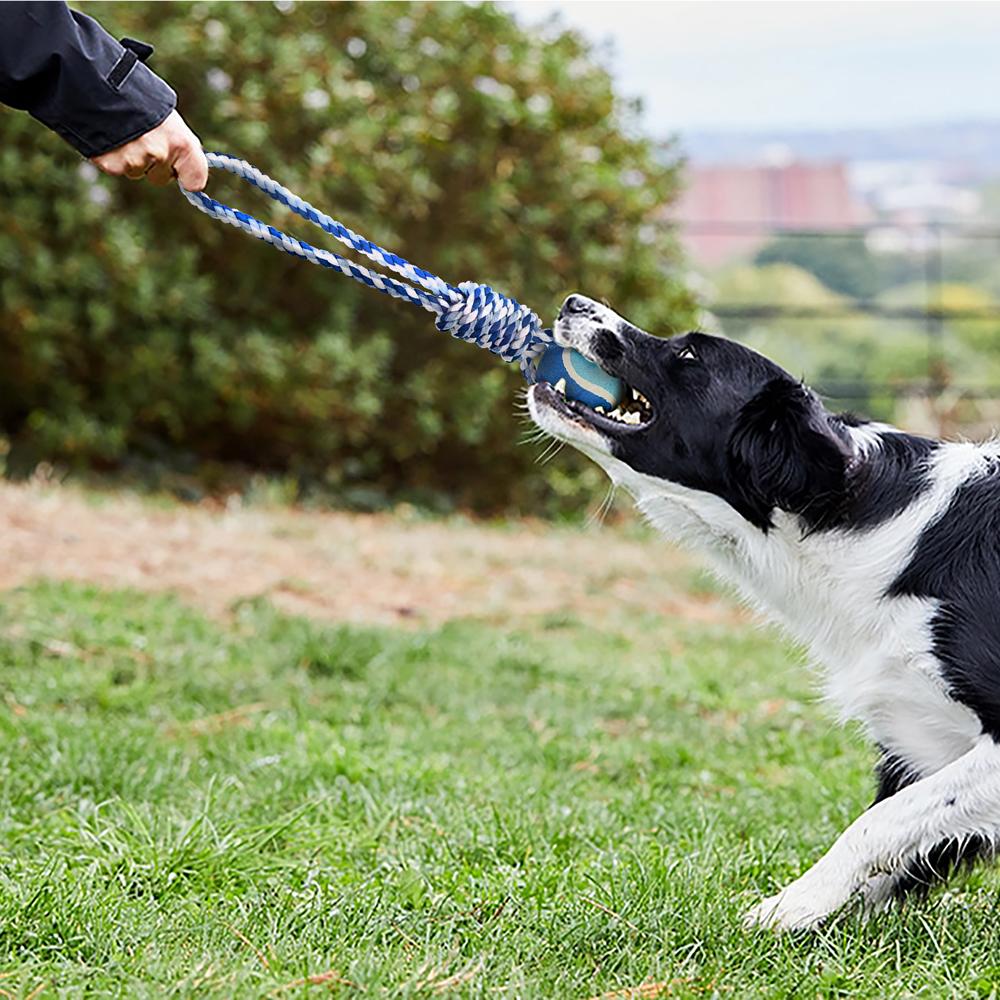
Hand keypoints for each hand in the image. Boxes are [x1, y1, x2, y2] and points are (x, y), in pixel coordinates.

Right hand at [90, 109, 208, 190]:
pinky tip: (111, 137)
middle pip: (161, 178)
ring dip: (132, 158)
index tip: (181, 174)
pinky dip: (113, 157)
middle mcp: (160, 154)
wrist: (96, 81)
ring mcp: (135, 162)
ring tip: (124, 132)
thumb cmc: (138, 98)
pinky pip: (117, 169)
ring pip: (137, 172)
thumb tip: (189, 168)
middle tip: (143, 139)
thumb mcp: (168, 118)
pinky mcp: (112, 165)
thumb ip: (179, 144)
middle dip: (154, 165)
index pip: (196, 181)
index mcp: (181, 142)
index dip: (188, 178)